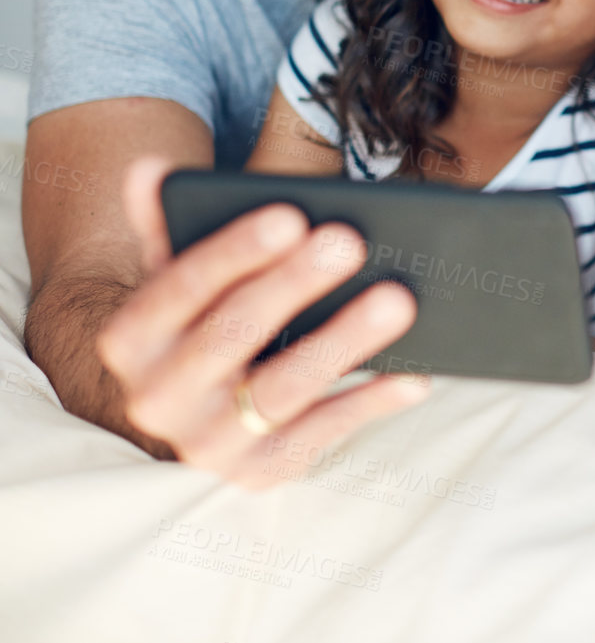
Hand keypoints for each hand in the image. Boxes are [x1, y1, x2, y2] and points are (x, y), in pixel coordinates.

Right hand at [94, 157, 430, 488]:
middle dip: (293, 286)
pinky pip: (322, 436)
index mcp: (130, 339)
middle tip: (351, 242)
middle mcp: (157, 398)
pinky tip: (416, 374)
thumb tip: (151, 169)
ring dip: (345, 342)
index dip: (235, 251)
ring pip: (282, 389)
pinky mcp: (260, 473)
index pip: (180, 287)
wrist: (200, 409)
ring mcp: (208, 443)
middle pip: (233, 335)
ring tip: (399, 300)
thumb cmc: (205, 319)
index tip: (291, 215)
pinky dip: (370, 404)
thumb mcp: (180, 272)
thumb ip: (168, 219)